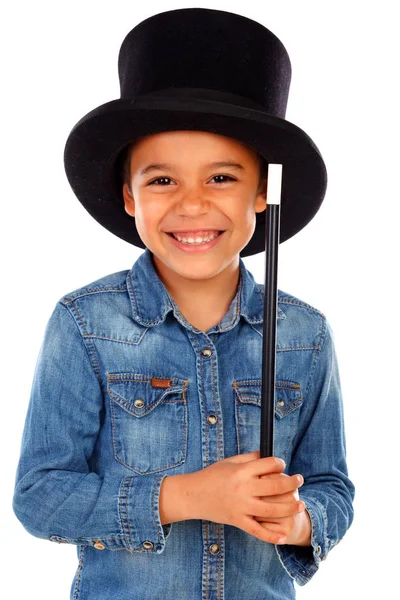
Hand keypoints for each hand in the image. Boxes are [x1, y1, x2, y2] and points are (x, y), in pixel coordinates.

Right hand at [187, 449, 305, 545]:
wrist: (192, 495)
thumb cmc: (210, 476)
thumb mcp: (229, 462)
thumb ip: (249, 458)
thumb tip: (266, 455)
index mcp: (241, 471)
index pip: (267, 465)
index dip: (278, 463)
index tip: (281, 465)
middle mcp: (243, 489)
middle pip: (274, 487)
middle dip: (290, 483)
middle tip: (300, 480)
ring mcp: (241, 507)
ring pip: (271, 510)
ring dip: (289, 508)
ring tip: (301, 504)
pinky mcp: (237, 521)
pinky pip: (257, 531)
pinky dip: (271, 536)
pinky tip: (283, 537)